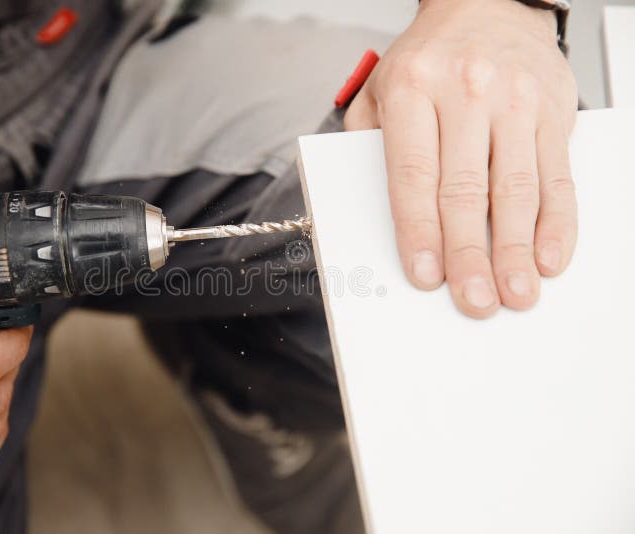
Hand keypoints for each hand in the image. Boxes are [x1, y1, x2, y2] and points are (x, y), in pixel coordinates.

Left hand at [345, 0, 577, 317]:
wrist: (485, 3)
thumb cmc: (427, 58)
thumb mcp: (380, 88)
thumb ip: (369, 145)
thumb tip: (374, 212)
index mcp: (413, 91)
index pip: (413, 174)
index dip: (420, 230)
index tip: (424, 274)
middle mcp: (466, 94)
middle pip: (466, 190)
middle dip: (470, 254)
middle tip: (474, 300)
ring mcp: (515, 102)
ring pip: (516, 188)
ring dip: (517, 249)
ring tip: (516, 292)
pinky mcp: (552, 111)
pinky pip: (557, 174)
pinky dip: (556, 221)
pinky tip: (550, 255)